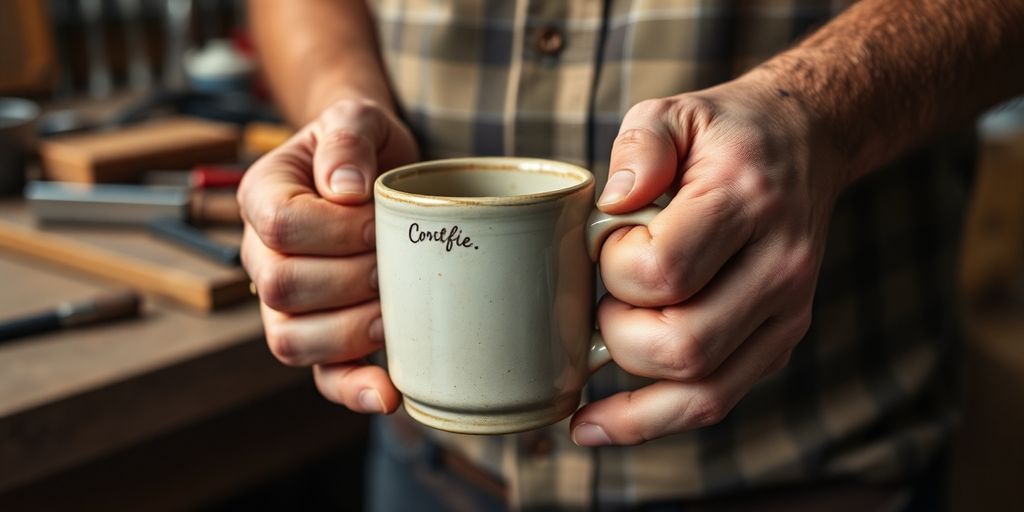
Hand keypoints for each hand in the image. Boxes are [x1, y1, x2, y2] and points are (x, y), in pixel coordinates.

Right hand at [238, 99, 418, 413]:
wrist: (377, 174)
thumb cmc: (365, 147)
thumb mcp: (358, 118)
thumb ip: (348, 136)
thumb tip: (345, 188)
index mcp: (263, 196)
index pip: (280, 224)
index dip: (336, 229)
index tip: (381, 219)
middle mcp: (262, 255)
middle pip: (282, 286)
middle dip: (350, 279)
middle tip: (396, 264)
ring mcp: (286, 304)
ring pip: (292, 339)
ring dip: (350, 331)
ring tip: (395, 314)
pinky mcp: (321, 338)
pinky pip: (323, 376)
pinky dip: (353, 389)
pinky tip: (389, 394)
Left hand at [570, 77, 844, 445]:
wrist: (806, 143)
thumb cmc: (726, 132)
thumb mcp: (675, 110)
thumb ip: (639, 145)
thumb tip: (613, 203)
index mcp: (747, 203)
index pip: (663, 271)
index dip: (613, 267)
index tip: (608, 241)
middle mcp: (779, 267)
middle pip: (682, 346)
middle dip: (617, 331)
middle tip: (605, 293)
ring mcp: (787, 313)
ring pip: (702, 392)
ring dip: (630, 386)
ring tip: (592, 357)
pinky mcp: (779, 342)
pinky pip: (715, 402)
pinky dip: (650, 420)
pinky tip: (597, 422)